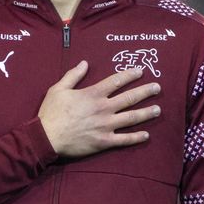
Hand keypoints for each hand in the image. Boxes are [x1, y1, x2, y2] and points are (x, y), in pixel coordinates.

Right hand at [38, 61, 161, 157]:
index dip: (130, 74)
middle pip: (130, 98)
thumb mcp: (58, 89)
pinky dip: (136, 137)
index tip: (141, 71)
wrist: (45, 137)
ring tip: (158, 109)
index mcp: (93, 94)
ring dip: (147, 113)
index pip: (117, 81)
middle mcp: (103, 108)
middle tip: (158, 88)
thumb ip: (73, 75)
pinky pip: (124, 139)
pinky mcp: (104, 141)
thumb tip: (85, 62)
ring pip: (132, 117)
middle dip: (146, 91)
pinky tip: (146, 135)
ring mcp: (106, 125)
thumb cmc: (51, 113)